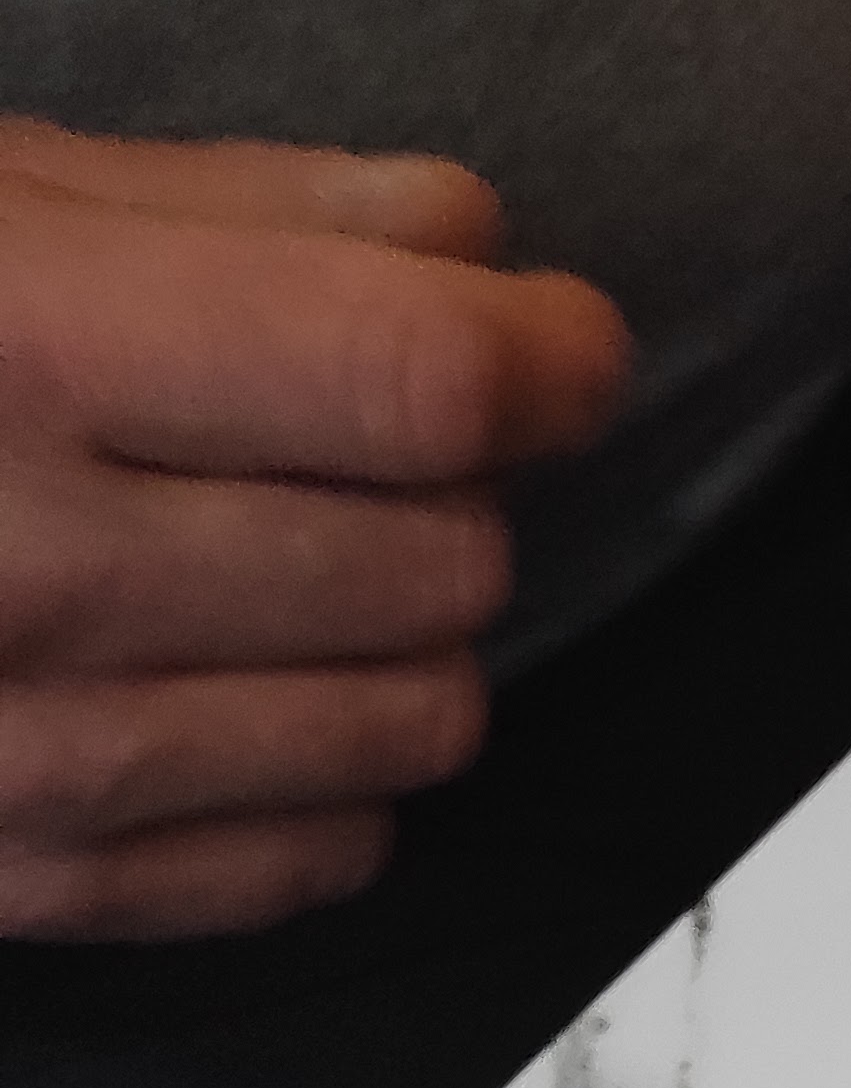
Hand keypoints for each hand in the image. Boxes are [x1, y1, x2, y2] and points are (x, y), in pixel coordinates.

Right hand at [0, 120, 630, 938]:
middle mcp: (23, 563)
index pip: (423, 383)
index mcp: (18, 346)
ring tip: (300, 560)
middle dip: (455, 490)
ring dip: (409, 639)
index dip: (549, 356)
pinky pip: (308, 862)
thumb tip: (477, 247)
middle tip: (367, 436)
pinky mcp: (5, 878)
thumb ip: (235, 209)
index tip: (559, 340)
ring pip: (414, 724)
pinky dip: (328, 781)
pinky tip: (243, 690)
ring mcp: (15, 747)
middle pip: (444, 559)